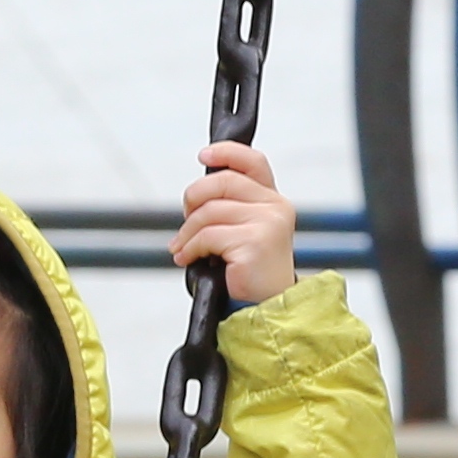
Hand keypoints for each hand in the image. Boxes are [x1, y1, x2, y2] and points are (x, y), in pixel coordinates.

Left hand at [176, 137, 295, 303]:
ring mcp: (266, 223)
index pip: (253, 162)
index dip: (227, 152)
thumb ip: (229, 207)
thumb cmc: (251, 270)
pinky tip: (187, 258)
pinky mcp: (254, 243)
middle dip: (193, 199)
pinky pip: (207, 236)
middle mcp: (274, 207)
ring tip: (183, 248)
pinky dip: (190, 247)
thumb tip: (195, 196)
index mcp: (272, 200)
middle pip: (221, 182)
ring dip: (187, 232)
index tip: (204, 155)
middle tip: (186, 220)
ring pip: (209, 211)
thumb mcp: (244, 230)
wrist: (267, 305)